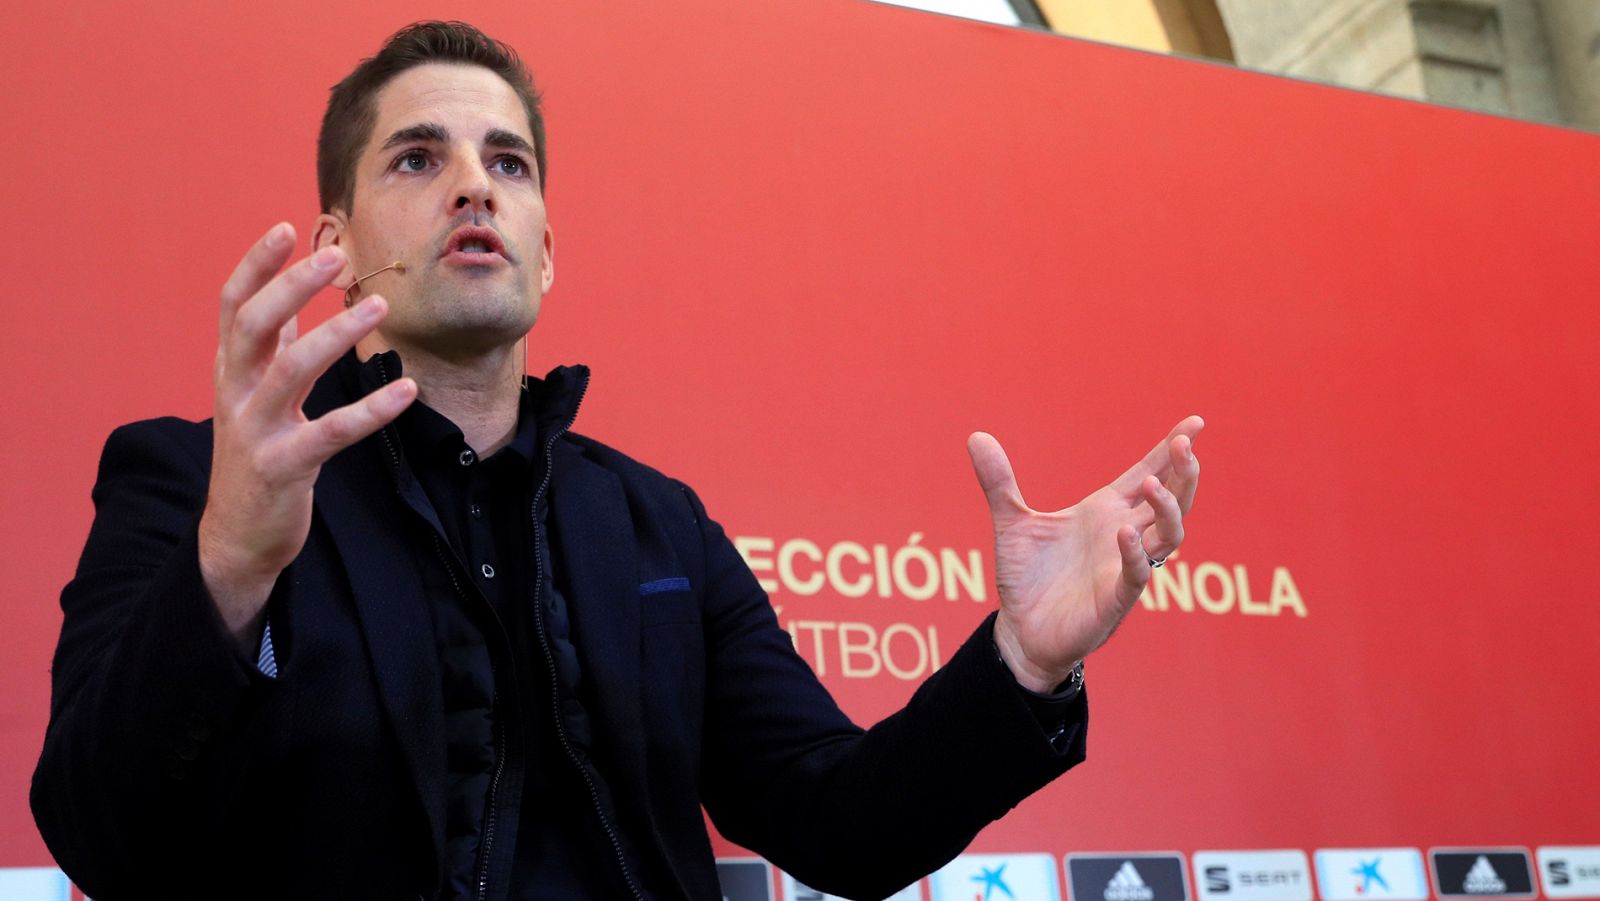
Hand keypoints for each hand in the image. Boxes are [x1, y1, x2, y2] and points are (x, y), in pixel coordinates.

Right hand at [198, 223, 416, 645]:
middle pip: (254, 325)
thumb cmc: (256, 453)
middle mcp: (235, 392)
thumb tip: (289, 298)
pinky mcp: (283, 466)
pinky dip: (371, 410)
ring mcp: (255, 430)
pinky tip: (407, 392)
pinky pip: (331, 432)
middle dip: (293, 286)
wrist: (238, 534)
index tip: (287, 228)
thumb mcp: (254, 394)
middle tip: (337, 256)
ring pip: (291, 370)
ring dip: (336, 334)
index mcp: (229, 369)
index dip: (256, 265)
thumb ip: (270, 349)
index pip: (233, 304)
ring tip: (379, 306)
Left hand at [968, 417, 1203, 691]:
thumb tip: (975, 436)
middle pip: (1171, 498)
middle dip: (1182, 471)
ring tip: (1154, 483)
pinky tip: (1124, 533)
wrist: (1020, 631)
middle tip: (1185, 443)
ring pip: (1168, 535)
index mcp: (1106, 511)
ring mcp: (1123, 567)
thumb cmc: (1027, 577)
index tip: (1195, 421)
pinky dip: (1134, 554)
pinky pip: (1136, 575)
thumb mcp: (1011, 522)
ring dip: (1167, 508)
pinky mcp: (1114, 600)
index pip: (1148, 472)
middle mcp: (1123, 534)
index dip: (1171, 449)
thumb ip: (999, 482)